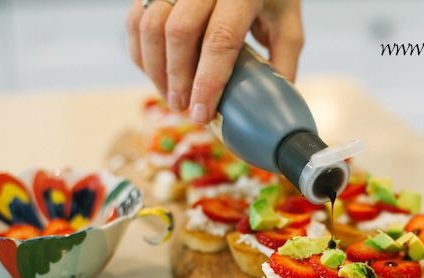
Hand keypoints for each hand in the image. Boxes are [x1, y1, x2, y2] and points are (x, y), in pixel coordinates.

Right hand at [126, 0, 303, 123]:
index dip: (207, 81)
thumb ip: (281, 62)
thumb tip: (267, 108)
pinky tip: (156, 74)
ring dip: (155, 69)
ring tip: (171, 97)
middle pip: (178, 32)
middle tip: (184, 109)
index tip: (202, 113)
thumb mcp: (287, 25)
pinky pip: (136, 19)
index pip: (220, 39)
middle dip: (177, 79)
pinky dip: (140, 53)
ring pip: (150, 25)